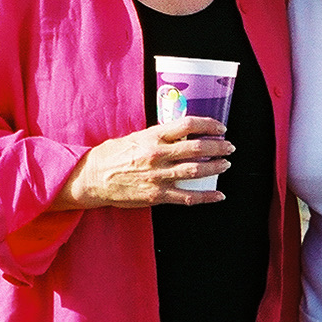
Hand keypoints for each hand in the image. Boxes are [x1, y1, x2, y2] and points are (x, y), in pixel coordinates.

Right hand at [53, 117, 232, 209]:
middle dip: (217, 147)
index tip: (220, 127)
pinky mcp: (157, 195)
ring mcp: (158, 176)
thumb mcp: (135, 137)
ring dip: (215, 167)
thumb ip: (158, 136)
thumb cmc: (111, 155)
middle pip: (196, 148)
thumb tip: (181, 133)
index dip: (208, 125)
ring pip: (195, 171)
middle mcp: (157, 154)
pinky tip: (218, 194)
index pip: (187, 125)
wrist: (92, 178)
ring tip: (226, 164)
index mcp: (152, 136)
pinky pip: (187, 197)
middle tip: (229, 147)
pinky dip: (206, 196)